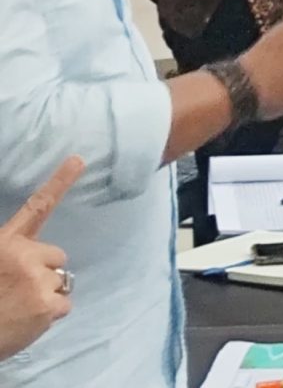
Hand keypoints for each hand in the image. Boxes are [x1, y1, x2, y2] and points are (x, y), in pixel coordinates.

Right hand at [0, 157, 78, 362]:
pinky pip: (63, 305)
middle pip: (55, 255)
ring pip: (60, 282)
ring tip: (16, 305)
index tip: (79, 159)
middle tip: (16, 288)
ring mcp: (38, 280)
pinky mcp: (48, 305)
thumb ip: (9, 253)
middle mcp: (23, 256)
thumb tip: (21, 255)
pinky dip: (48, 314)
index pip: (36, 207)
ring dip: (44, 294)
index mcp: (3, 243)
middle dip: (43, 270)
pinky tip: (26, 319)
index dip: (59, 182)